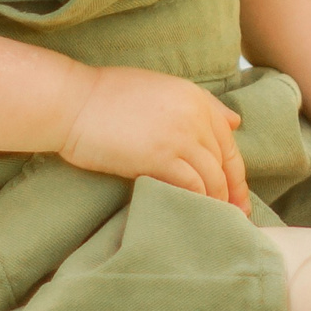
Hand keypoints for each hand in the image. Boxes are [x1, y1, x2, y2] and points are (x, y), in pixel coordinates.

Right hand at [57, 65, 249, 210]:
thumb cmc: (106, 97)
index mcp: (195, 97)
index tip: (238, 195)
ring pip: (212, 177)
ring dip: (216, 202)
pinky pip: (191, 185)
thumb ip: (198, 105)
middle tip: (235, 217)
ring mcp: (180, 135)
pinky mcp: (161, 156)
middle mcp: (194, 114)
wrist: (72, 102)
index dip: (235, 172)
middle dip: (231, 192)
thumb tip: (235, 121)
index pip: (227, 141)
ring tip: (214, 222)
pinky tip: (192, 214)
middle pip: (224, 161)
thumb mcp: (160, 89)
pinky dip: (196, 202)